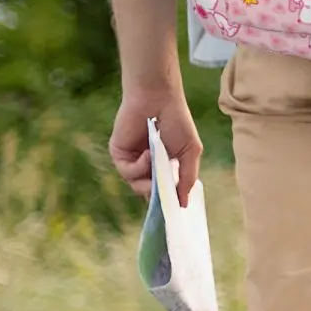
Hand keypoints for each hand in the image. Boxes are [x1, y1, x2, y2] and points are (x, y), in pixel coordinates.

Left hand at [109, 89, 201, 208]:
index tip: (173, 212)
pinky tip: (148, 153)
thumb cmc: (178, 121)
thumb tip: (184, 204)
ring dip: (148, 179)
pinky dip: (139, 167)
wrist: (158, 99)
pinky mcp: (119, 155)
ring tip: (158, 163)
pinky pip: (128, 172)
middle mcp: (147, 165)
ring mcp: (132, 161)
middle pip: (149, 192)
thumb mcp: (190, 151)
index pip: (163, 190)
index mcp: (164, 164)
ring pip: (137, 185)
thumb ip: (187, 178)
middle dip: (158, 195)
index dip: (167, 201)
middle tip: (165, 195)